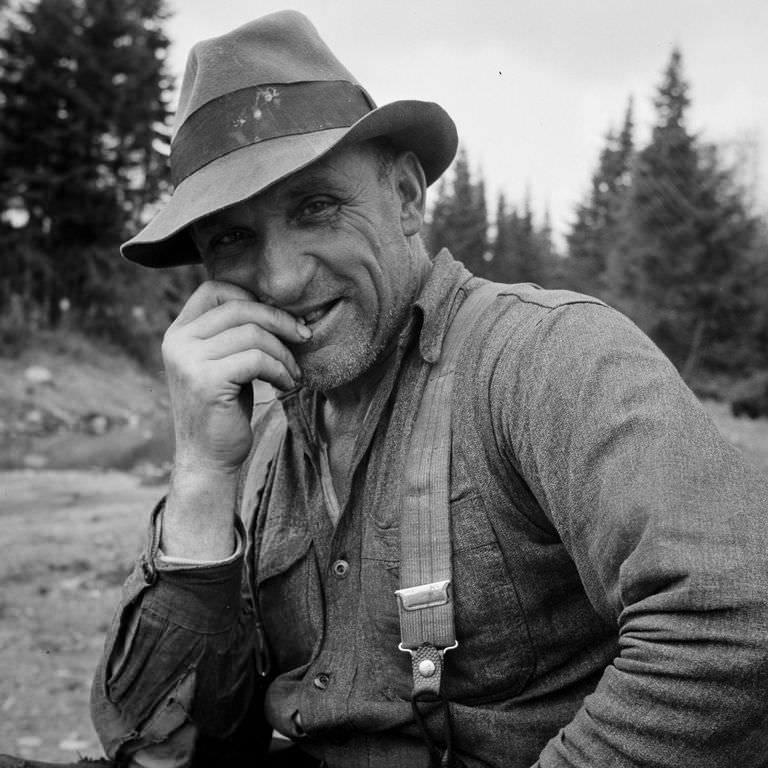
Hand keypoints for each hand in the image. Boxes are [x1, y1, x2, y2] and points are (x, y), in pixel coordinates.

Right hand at [162, 280, 310, 474]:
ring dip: (283, 352)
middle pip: (240, 307)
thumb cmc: (225, 408)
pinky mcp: (206, 380)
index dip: (252, 296)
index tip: (279, 318)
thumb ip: (235, 333)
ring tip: (292, 372)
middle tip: (304, 337)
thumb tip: (278, 304)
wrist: (209, 459)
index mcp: (179, 332)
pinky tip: (285, 385)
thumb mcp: (225, 362)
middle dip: (280, 320)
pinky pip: (257, 359)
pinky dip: (280, 370)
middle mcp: (177, 341)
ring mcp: (188, 360)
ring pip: (253, 334)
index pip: (215, 289)